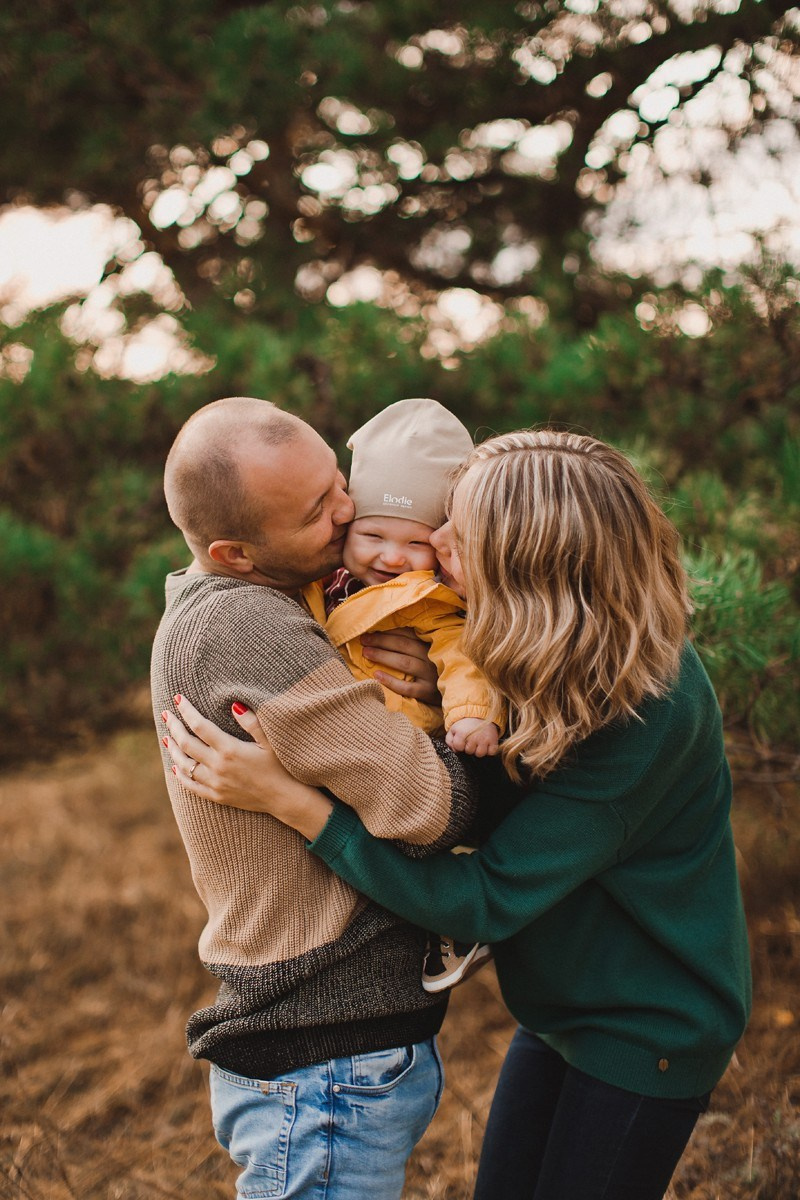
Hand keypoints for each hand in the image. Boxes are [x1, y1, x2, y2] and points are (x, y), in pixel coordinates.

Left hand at [161, 696, 333, 837]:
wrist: (285, 798)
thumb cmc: (281, 766)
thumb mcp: (270, 741)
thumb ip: (252, 721)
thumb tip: (233, 704)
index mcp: (230, 749)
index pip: (200, 726)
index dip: (187, 710)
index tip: (177, 698)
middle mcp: (218, 767)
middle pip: (186, 743)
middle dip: (174, 726)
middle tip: (166, 713)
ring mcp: (216, 783)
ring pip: (184, 765)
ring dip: (173, 749)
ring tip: (166, 737)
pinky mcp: (217, 796)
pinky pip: (191, 786)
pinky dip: (180, 775)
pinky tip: (175, 766)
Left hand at [360, 627, 439, 704]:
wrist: (454, 695)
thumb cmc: (434, 672)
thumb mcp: (429, 655)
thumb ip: (414, 645)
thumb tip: (383, 635)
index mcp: (431, 645)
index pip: (408, 634)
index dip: (388, 631)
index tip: (369, 630)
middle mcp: (431, 658)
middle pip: (403, 645)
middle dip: (381, 641)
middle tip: (364, 640)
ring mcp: (430, 675)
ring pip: (405, 663)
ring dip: (383, 656)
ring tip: (366, 653)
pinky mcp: (428, 692)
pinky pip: (407, 687)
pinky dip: (391, 681)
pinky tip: (376, 676)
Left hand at [445, 718, 500, 757]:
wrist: (479, 715)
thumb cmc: (465, 725)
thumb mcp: (453, 730)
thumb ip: (449, 741)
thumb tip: (454, 750)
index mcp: (462, 733)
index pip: (458, 748)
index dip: (459, 746)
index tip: (462, 741)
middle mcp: (474, 736)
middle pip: (469, 752)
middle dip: (469, 747)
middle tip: (470, 740)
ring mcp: (484, 739)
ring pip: (480, 754)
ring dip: (478, 750)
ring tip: (478, 743)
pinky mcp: (493, 740)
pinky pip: (491, 752)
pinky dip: (489, 750)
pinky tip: (485, 744)